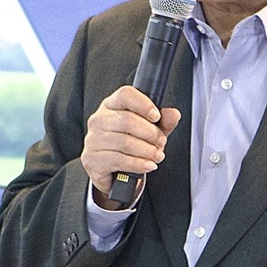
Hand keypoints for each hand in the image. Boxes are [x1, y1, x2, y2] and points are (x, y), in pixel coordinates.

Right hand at [83, 85, 181, 205]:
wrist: (112, 172)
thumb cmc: (129, 146)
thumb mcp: (149, 131)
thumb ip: (163, 122)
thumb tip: (173, 114)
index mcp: (112, 105)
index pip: (125, 95)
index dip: (144, 104)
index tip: (157, 117)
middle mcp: (99, 119)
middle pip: (127, 120)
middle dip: (150, 133)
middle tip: (161, 142)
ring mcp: (93, 139)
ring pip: (124, 142)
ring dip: (147, 151)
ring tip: (157, 155)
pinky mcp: (92, 159)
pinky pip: (119, 160)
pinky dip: (138, 164)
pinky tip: (148, 165)